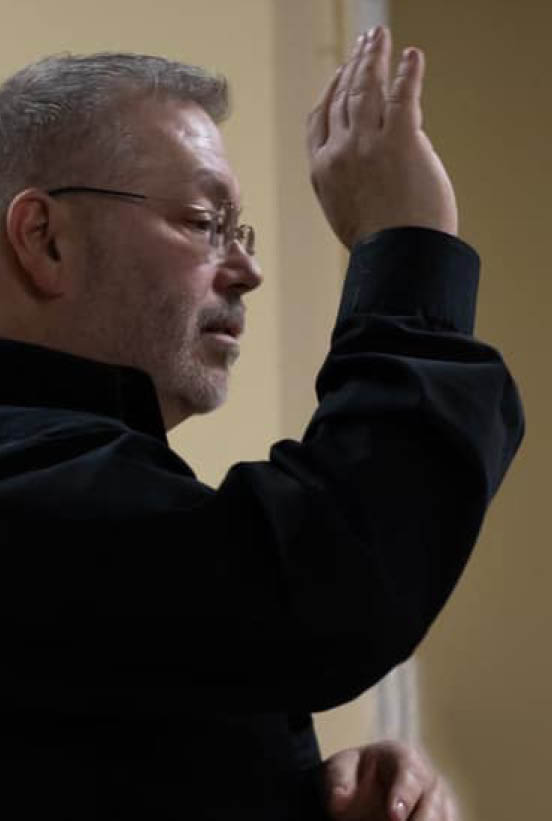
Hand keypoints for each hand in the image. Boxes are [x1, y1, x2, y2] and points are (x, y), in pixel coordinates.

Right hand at [307, 26, 457, 248]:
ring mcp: (366, 144)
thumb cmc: (380, 248)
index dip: (330, 91)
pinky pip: (402, 95)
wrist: (397, 259)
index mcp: (322, 172)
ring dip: (374, 58)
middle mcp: (338, 152)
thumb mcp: (347, 216)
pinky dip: (408, 72)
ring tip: (380, 36)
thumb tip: (374, 166)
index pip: (320, 120)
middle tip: (364, 43)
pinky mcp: (399, 140)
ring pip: (366, 89)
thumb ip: (351, 184)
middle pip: (341, 96)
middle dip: (353, 65)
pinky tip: (412, 55)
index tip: (339, 74)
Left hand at [322, 740, 458, 819]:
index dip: (404, 795)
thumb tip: (339, 799)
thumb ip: (339, 780)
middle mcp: (429, 780)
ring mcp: (441, 804)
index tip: (394, 816)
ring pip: (444, 819)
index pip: (409, 773)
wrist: (366, 789)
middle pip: (433, 804)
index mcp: (403, 757)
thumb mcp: (340, 770)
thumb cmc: (355, 776)